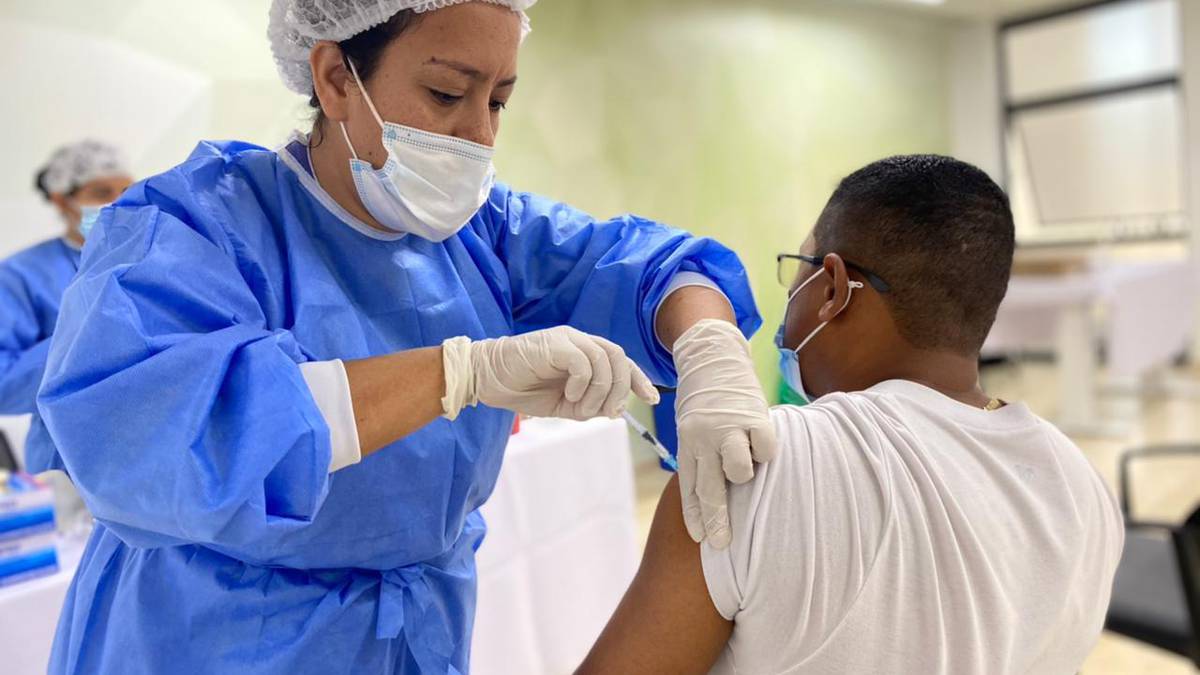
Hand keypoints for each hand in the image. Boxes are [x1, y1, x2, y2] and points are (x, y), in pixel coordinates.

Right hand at [441, 327, 659, 419]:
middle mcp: (579, 340)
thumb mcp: (561, 405)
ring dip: (599, 391)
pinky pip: (583, 362)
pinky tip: (567, 395)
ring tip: (579, 407)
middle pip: (618, 358)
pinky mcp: (553, 343)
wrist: (486, 378)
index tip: (651, 399)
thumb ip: (587, 406)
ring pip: (604, 360)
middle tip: (606, 412)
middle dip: (621, 389)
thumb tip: (614, 411)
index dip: (638, 379)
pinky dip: (582, 384)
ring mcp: (566, 339)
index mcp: (583, 352)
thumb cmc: (522, 389)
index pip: (621, 361)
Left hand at [673, 319, 777, 548]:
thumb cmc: (704, 397)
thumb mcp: (691, 425)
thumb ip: (701, 454)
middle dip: (718, 521)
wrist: (711, 356)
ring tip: (746, 459)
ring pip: (739, 472)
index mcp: (687, 444)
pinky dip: (766, 450)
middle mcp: (703, 439)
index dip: (696, 516)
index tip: (702, 539)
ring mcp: (727, 428)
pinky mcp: (753, 416)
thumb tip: (716, 490)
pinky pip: (765, 449)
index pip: (690, 488)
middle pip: (711, 490)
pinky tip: (761, 439)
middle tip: (722, 543)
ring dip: (745, 474)